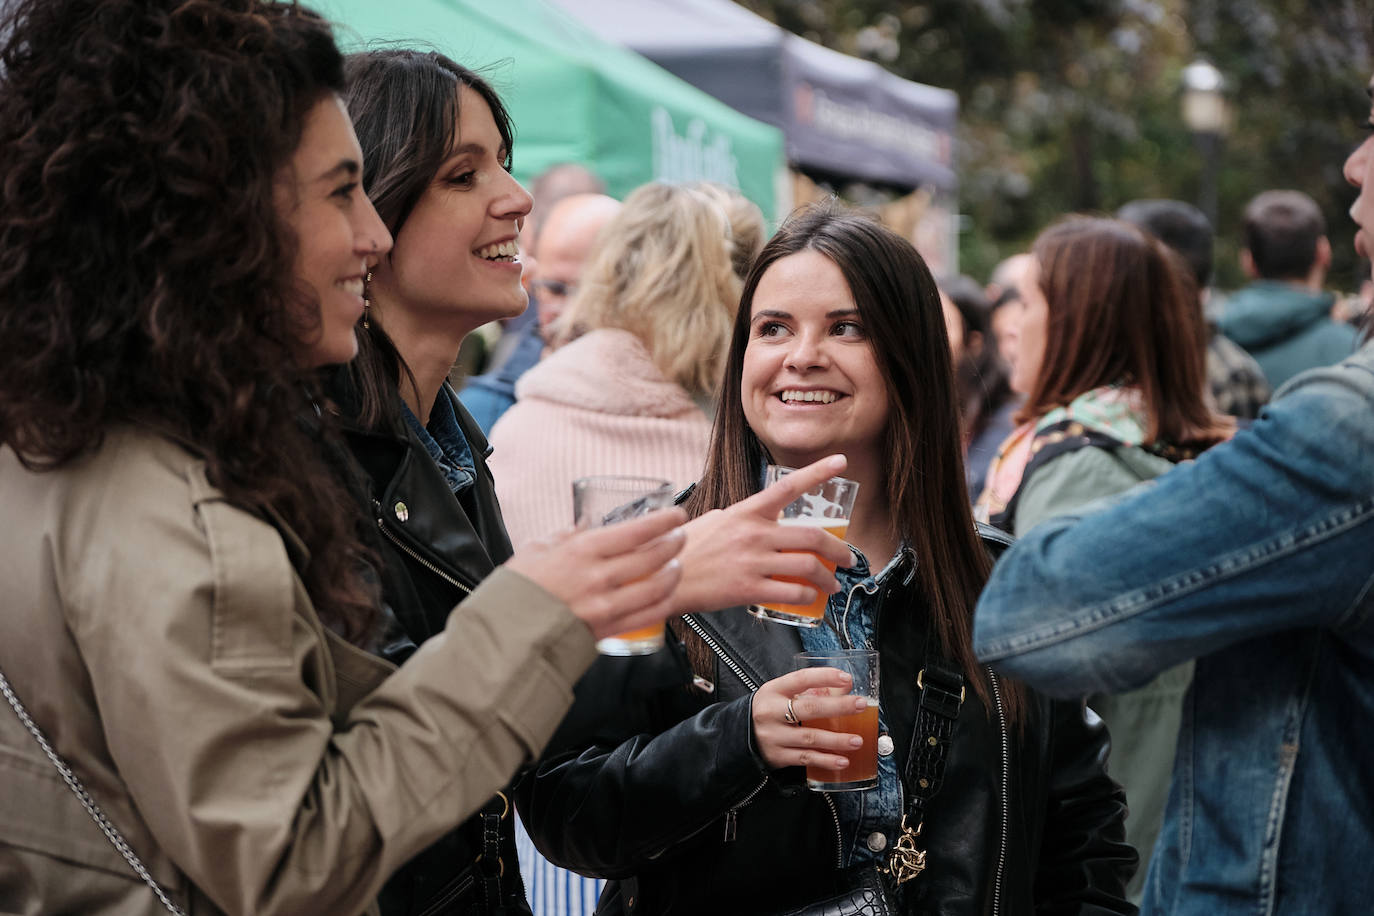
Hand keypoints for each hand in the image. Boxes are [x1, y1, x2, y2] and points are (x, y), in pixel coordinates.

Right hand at [504, 507, 686, 640]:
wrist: (506, 634)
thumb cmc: (518, 588)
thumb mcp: (536, 548)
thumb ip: (566, 534)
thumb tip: (586, 522)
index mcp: (581, 551)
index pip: (635, 531)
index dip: (663, 521)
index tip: (676, 515)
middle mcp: (597, 577)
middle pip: (652, 557)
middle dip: (673, 542)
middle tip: (680, 535)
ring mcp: (605, 606)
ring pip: (656, 586)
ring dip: (673, 572)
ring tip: (676, 563)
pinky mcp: (608, 630)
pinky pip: (648, 615)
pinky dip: (664, 601)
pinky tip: (667, 593)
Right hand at [673, 455, 853, 614]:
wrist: (661, 579)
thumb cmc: (684, 549)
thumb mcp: (712, 521)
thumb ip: (739, 518)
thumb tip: (757, 516)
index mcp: (746, 512)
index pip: (788, 487)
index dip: (818, 472)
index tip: (841, 462)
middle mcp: (754, 534)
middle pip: (812, 536)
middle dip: (839, 549)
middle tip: (847, 558)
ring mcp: (752, 562)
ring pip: (808, 567)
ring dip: (828, 578)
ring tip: (832, 585)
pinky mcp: (748, 589)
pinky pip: (791, 592)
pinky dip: (807, 596)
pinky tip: (809, 598)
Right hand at [752, 668, 868, 770]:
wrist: (740, 736)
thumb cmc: (770, 711)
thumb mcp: (780, 694)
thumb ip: (808, 691)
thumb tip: (844, 687)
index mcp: (773, 690)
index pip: (801, 679)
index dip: (825, 677)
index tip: (846, 679)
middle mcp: (771, 712)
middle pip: (809, 708)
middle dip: (838, 707)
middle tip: (860, 705)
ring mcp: (773, 736)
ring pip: (810, 737)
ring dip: (836, 740)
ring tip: (857, 740)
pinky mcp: (777, 756)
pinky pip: (806, 759)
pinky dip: (826, 760)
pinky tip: (842, 761)